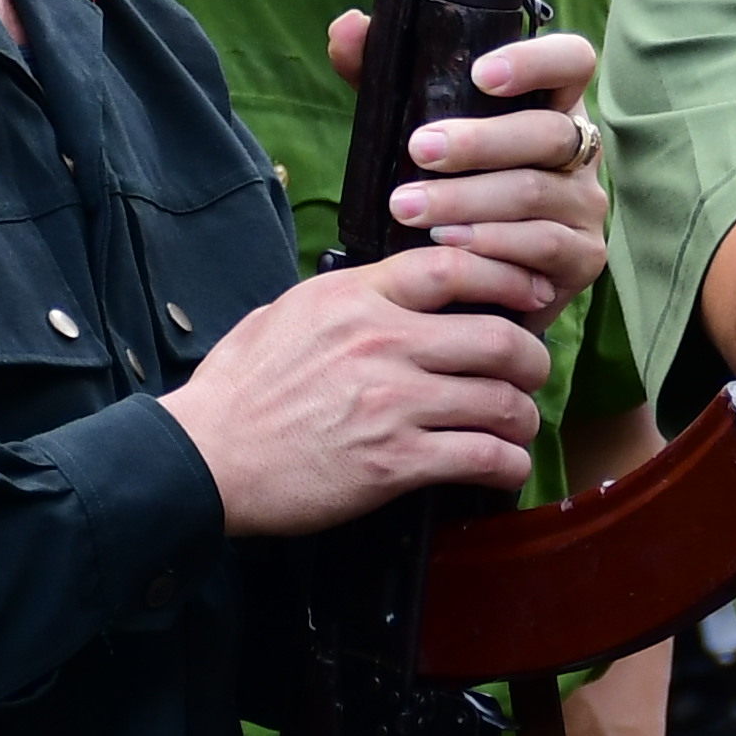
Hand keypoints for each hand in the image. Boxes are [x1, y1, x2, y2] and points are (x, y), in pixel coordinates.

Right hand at [162, 243, 550, 535]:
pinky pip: (481, 457)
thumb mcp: (286, 314)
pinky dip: (507, 464)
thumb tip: (392, 289)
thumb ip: (346, 297)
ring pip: (501, 401)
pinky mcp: (395, 462)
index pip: (454, 267)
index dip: (508, 278)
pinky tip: (505, 467)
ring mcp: (392, 402)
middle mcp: (382, 342)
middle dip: (532, 359)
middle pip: (499, 337)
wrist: (204, 459)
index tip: (532, 295)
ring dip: (522, 417)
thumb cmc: (238, 390)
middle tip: (531, 373)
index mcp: (355, 297)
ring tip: (518, 426)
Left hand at [323, 12, 607, 305]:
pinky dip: (493, 245)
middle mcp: (578, 150)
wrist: (467, 287)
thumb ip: (379, 76)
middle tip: (419, 150)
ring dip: (468, 200)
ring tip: (410, 208)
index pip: (571, 61)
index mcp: (549, 105)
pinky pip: (543, 244)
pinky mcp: (583, 257)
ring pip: (535, 191)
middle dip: (480, 141)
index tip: (481, 74)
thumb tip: (348, 27)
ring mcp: (585, 204)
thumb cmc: (446, 192)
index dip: (536, 60)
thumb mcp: (410, 129)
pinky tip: (450, 245)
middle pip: (547, 131)